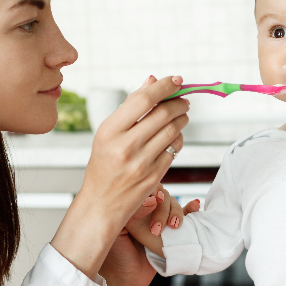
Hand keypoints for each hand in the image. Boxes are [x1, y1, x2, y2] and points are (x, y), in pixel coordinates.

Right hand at [51, 76, 189, 278]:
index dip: (164, 86)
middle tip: (184, 101)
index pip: (143, 100)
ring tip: (182, 116)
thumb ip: (130, 108)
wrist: (101, 204)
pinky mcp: (154, 176)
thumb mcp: (107, 134)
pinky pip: (174, 151)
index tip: (177, 80)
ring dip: (182, 120)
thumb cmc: (103, 165)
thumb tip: (151, 80)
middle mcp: (125, 146)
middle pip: (163, 114)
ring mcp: (141, 163)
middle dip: (179, 103)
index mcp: (109, 131)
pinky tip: (173, 138)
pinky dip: (177, 140)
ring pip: (173, 132)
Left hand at [99, 188, 200, 285]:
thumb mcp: (116, 229)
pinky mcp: (169, 234)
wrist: (121, 280)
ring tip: (174, 226)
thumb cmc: (112, 256)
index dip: (153, 191)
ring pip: (174, 206)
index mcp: (130, 207)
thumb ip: (132, 212)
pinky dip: (191, 210)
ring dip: (178, 212)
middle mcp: (144, 212)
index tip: (155, 201)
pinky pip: (184, 218)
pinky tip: (195, 205)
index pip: (146, 189)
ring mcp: (158, 222)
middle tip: (157, 229)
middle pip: (163, 196)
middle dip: (164, 209)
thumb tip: (152, 200)